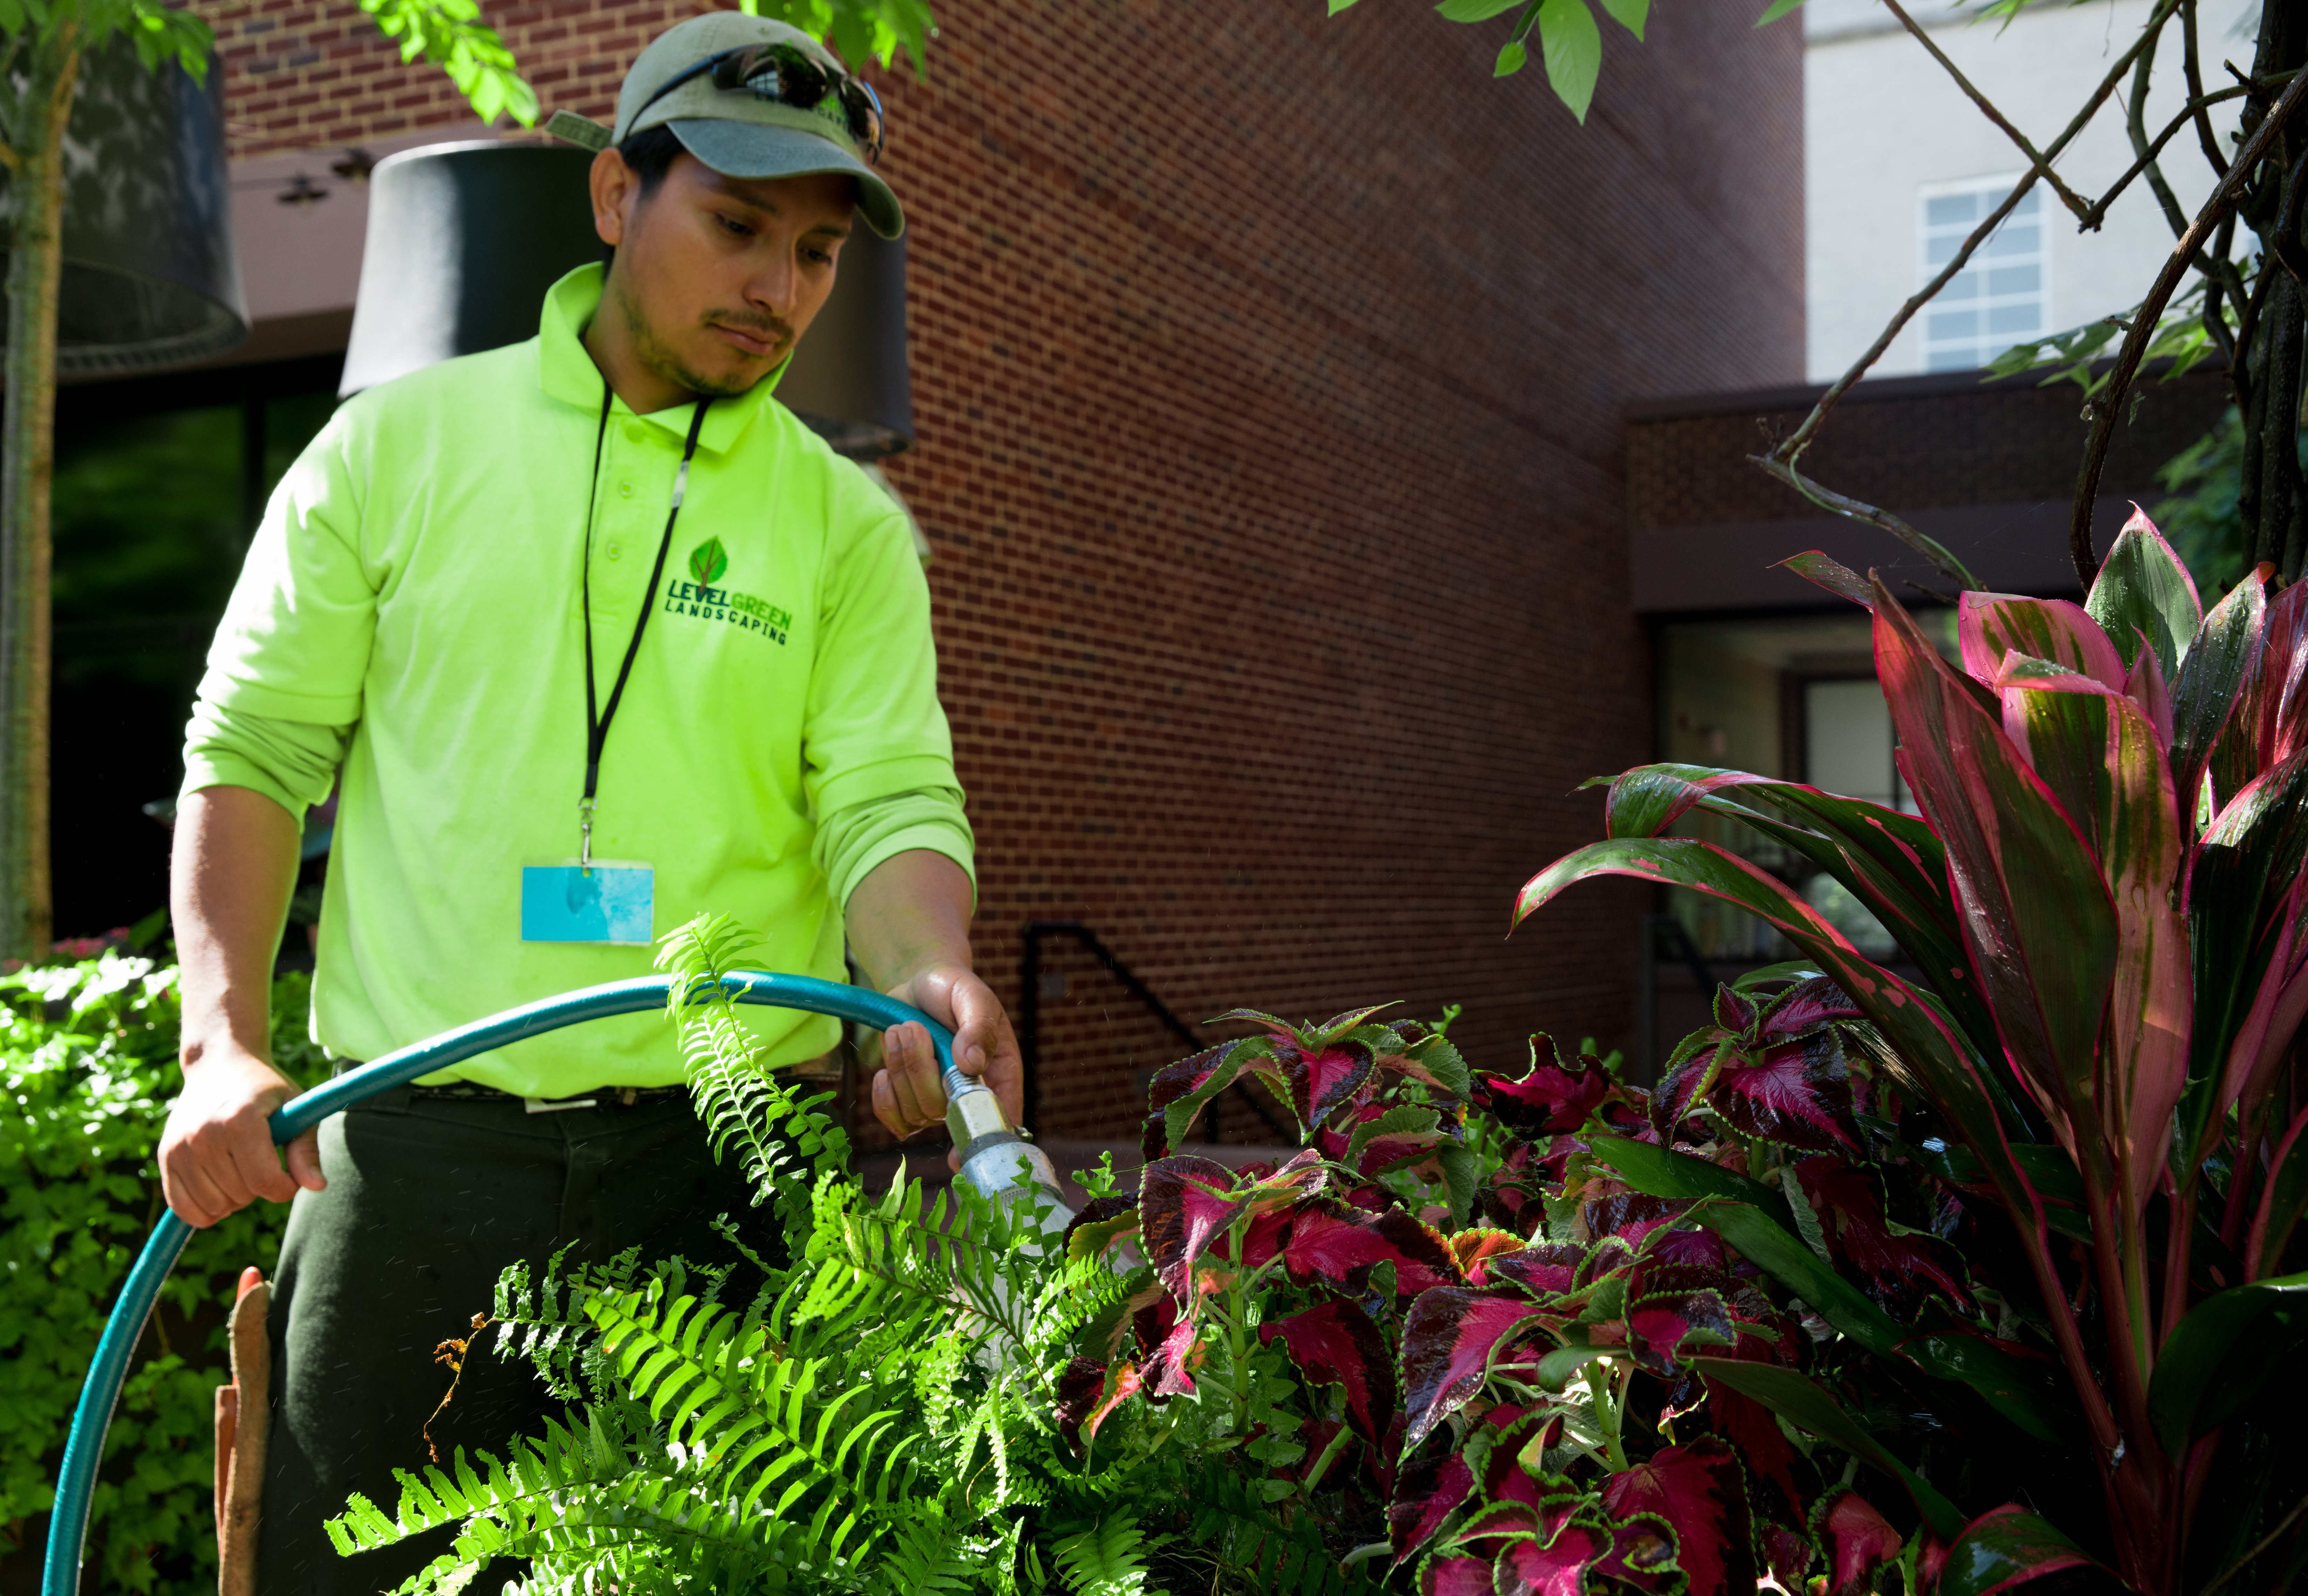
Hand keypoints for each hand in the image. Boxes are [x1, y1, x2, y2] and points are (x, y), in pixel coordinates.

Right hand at [159, 1043, 324, 1226]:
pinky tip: (218, 1190)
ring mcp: (180, 1147)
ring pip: (214, 1207)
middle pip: (241, 1195)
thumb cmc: (265, 1089)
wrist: (219, 1065)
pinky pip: (182, 1207)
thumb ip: (305, 1150)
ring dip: (234, 1199)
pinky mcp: (165, 1156)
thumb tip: (317, 1186)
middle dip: (260, 1188)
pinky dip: (204, 1210)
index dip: (285, 1188)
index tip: (289, 1177)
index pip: (264, 1181)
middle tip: (261, 1161)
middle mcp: (204, 1134)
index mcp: (240, 1120)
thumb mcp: (294, 1109)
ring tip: (240, 1169)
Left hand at [871, 964, 1023, 1171]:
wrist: (920, 984)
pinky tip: (885, 1071)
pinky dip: (884, 1096)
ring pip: (915, 1112)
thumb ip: (977, 1025)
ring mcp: (938, 1100)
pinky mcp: (909, 1100)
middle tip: (913, 1028)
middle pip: (943, 1111)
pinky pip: (894, 1119)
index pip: (1000, 1116)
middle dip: (919, 1068)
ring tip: (902, 1030)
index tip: (960, 1156)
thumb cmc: (953, 989)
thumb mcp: (972, 995)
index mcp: (999, 1072)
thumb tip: (971, 1063)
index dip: (984, 1140)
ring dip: (900, 1068)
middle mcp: (971, 1094)